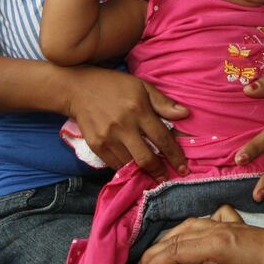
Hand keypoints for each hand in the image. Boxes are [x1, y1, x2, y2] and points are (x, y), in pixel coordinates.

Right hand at [63, 65, 188, 179]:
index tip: (183, 168)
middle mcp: (124, 126)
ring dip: (142, 172)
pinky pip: (114, 164)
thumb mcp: (142, 86)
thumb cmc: (114, 86)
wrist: (78, 88)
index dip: (174, 156)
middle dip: (159, 172)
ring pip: (130, 164)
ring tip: (151, 174)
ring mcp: (108, 137)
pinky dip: (126, 168)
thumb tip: (186, 114)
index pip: (162, 139)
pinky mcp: (96, 145)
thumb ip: (163, 103)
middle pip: (146, 158)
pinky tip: (133, 168)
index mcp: (139, 110)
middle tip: (166, 178)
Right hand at [135, 217, 263, 263]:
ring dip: (171, 239)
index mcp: (216, 245)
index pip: (175, 251)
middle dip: (156, 252)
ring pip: (189, 225)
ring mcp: (226, 225)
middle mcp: (217, 230)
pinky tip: (189, 236)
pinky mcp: (234, 226)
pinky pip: (204, 222)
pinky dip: (191, 228)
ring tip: (157, 255)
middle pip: (176, 237)